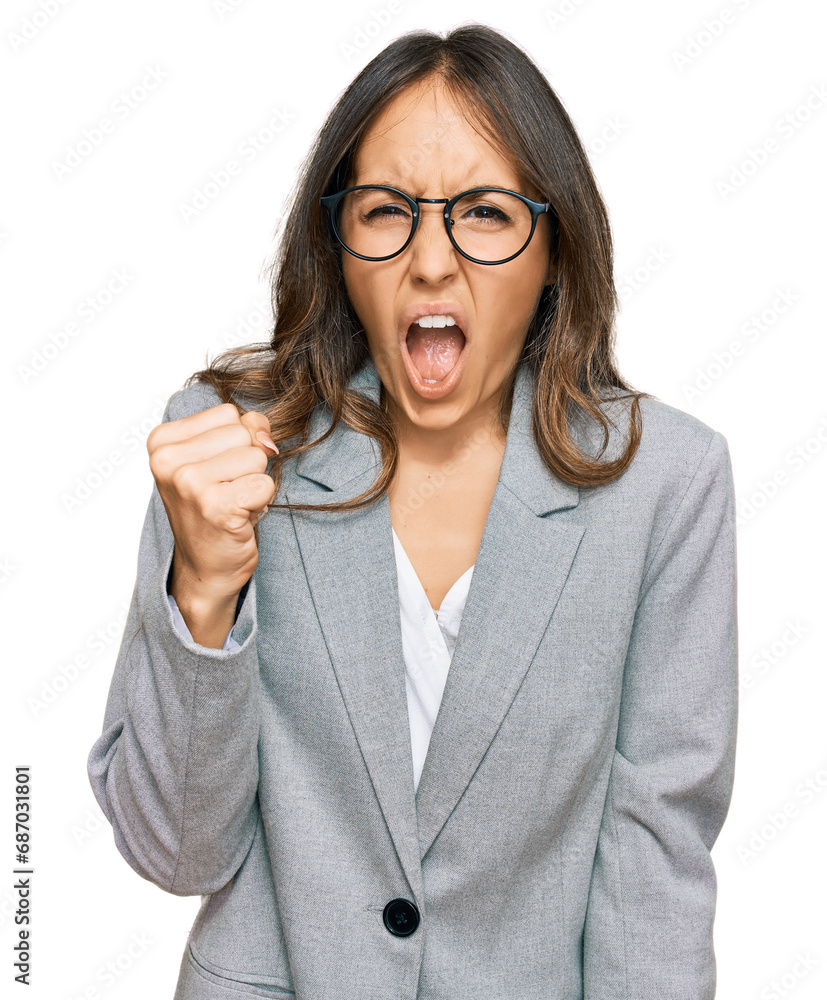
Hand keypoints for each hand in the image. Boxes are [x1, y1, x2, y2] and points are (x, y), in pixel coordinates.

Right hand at [147, 402, 279, 602]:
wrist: (205, 566)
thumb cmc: (212, 508)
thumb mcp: (218, 457)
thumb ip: (244, 429)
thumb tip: (266, 439)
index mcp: (162, 442)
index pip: (228, 413)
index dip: (236, 442)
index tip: (215, 472)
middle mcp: (168, 461)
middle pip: (243, 432)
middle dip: (247, 462)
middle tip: (226, 491)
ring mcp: (190, 484)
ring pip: (257, 457)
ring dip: (253, 482)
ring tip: (232, 503)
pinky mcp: (216, 508)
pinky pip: (265, 484)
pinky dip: (261, 501)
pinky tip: (238, 517)